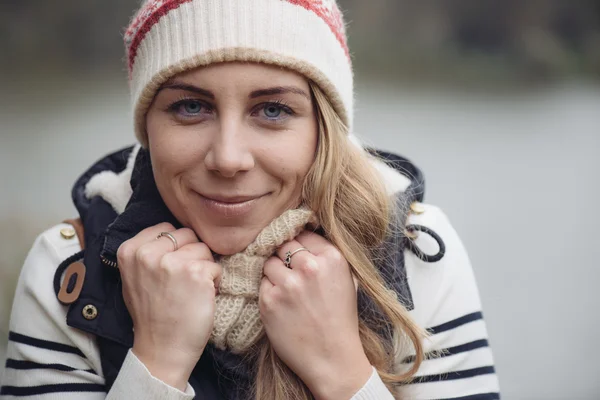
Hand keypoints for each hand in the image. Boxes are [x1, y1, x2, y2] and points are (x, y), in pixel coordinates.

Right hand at [117, 223, 221, 390]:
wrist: (162, 349)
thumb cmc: (152, 314)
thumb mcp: (135, 277)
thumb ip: (148, 252)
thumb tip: (172, 232)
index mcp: (130, 250)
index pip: (166, 228)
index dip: (176, 247)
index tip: (171, 269)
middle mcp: (148, 253)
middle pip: (187, 235)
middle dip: (191, 254)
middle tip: (184, 281)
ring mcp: (172, 262)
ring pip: (204, 249)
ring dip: (204, 268)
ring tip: (192, 289)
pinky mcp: (195, 272)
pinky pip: (216, 266)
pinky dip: (215, 281)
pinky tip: (202, 297)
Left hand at [259, 231, 372, 399]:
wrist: (333, 358)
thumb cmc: (340, 319)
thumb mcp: (346, 279)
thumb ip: (327, 256)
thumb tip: (305, 234)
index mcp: (332, 258)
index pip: (303, 234)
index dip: (298, 244)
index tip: (296, 253)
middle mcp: (309, 267)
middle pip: (283, 244)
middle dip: (283, 254)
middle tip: (288, 270)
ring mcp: (288, 284)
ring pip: (269, 262)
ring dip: (274, 272)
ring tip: (286, 289)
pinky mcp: (269, 301)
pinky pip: (261, 283)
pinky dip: (268, 291)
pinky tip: (281, 304)